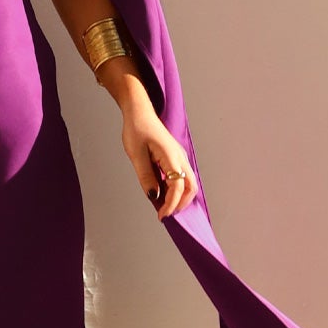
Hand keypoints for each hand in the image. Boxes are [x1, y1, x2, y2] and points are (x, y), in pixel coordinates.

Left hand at [119, 93, 197, 221]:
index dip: (171, 204)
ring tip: (164, 206)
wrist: (139, 112)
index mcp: (171, 156)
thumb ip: (145, 177)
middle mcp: (180, 157)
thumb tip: (154, 197)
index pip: (178, 187)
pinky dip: (177, 189)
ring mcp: (179, 157)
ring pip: (189, 183)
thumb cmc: (136, 129)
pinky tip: (164, 194)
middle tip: (165, 214)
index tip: (161, 215)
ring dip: (180, 197)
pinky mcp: (175, 157)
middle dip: (181, 204)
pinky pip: (182, 177)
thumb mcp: (136, 155)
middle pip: (191, 187)